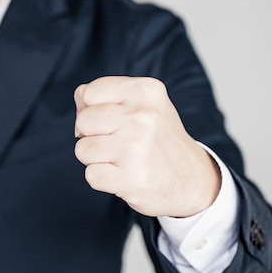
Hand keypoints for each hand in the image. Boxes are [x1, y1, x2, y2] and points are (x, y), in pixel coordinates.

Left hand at [74, 76, 220, 217]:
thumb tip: (79, 97)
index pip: (89, 92)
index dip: (92, 109)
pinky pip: (91, 175)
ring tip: (121, 160)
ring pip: (82, 150)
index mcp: (146, 91)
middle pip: (82, 122)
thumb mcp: (144, 105)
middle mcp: (143, 117)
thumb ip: (107, 95)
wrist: (192, 181)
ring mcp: (137, 148)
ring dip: (96, 159)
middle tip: (118, 143)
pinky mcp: (132, 178)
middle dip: (92, 135)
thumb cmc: (158, 140)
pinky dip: (102, 179)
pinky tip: (123, 176)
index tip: (113, 121)